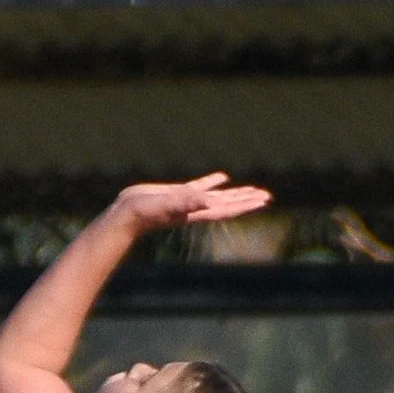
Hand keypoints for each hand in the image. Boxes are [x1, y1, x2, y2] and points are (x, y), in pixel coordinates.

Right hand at [107, 174, 271, 237]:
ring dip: (235, 193)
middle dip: (247, 200)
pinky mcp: (177, 193)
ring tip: (252, 190)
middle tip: (267, 196)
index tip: (265, 200)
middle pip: (228, 204)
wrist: (126, 215)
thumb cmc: (145, 213)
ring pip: (218, 196)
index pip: (228, 208)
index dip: (246, 204)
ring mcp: (188, 201)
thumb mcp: (167, 205)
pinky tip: (222, 176)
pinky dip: (213, 181)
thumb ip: (187, 202)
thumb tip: (209, 201)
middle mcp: (196, 208)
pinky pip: (201, 186)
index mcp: (197, 212)